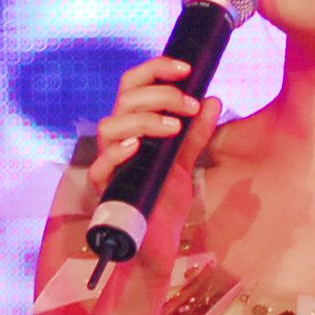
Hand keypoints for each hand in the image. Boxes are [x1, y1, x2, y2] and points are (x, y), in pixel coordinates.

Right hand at [88, 53, 220, 270]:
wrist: (157, 245)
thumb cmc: (163, 202)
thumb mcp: (185, 163)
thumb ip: (196, 133)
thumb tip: (213, 99)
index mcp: (133, 127)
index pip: (135, 85)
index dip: (157, 69)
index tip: (188, 68)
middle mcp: (117, 140)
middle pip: (124, 98)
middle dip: (159, 94)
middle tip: (189, 105)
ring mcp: (109, 164)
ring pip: (110, 126)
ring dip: (143, 120)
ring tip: (174, 128)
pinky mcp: (105, 190)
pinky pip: (101, 165)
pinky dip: (118, 152)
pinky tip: (138, 147)